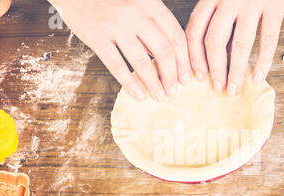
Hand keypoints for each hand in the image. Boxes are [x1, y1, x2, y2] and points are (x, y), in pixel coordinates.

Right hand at [48, 0, 191, 100]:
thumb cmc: (111, 1)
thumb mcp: (138, 5)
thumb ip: (153, 27)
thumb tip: (170, 61)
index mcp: (150, 4)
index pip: (176, 36)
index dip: (184, 61)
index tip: (186, 78)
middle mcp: (135, 14)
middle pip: (163, 51)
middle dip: (171, 76)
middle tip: (174, 92)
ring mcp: (115, 25)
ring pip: (142, 62)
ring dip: (154, 84)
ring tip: (160, 97)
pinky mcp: (97, 37)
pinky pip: (117, 66)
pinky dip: (130, 84)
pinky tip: (139, 96)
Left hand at [186, 0, 283, 95]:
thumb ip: (219, 21)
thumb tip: (217, 57)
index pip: (194, 31)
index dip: (194, 57)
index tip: (197, 77)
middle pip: (214, 40)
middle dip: (215, 68)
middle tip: (218, 87)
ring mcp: (251, 3)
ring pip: (240, 43)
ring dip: (236, 71)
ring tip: (235, 89)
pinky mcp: (274, 6)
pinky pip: (268, 39)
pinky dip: (263, 61)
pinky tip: (259, 77)